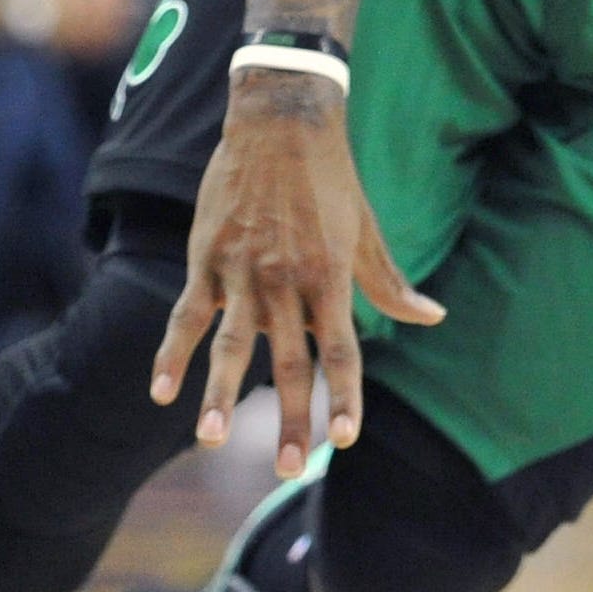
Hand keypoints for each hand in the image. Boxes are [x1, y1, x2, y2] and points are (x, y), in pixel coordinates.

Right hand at [151, 81, 445, 476]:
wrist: (282, 121)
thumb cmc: (332, 179)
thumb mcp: (367, 230)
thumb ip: (390, 283)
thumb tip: (432, 317)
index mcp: (331, 277)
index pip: (342, 351)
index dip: (343, 395)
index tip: (344, 438)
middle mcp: (287, 282)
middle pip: (289, 362)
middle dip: (289, 419)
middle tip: (287, 470)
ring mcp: (242, 273)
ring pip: (230, 346)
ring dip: (219, 396)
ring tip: (211, 440)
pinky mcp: (207, 260)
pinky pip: (186, 316)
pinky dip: (171, 354)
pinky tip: (160, 391)